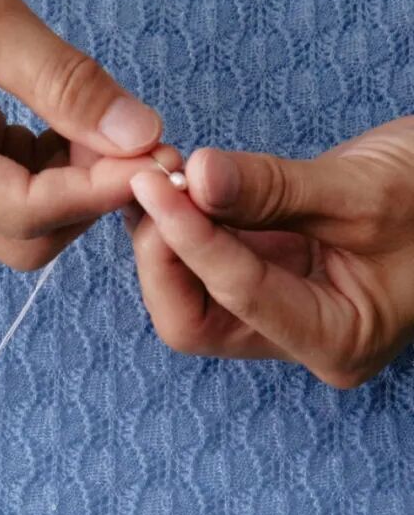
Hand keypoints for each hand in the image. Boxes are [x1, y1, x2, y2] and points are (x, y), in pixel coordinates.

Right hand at [0, 0, 163, 268]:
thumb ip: (67, 84)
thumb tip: (143, 135)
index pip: (25, 212)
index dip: (100, 191)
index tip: (161, 155)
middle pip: (20, 236)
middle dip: (86, 199)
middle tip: (138, 142)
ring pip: (15, 215)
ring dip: (70, 183)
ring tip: (111, 124)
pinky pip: (1, 178)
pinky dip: (47, 161)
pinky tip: (73, 117)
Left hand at [123, 117, 413, 387]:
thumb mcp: (363, 188)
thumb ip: (273, 187)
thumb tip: (195, 174)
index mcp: (337, 339)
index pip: (237, 295)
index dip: (189, 237)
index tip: (155, 182)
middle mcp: (303, 340)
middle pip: (195, 320)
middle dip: (166, 253)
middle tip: (150, 182)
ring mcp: (284, 312)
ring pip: (193, 293)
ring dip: (168, 236)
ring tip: (160, 174)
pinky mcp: (275, 276)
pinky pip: (211, 261)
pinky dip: (189, 224)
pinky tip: (176, 182)